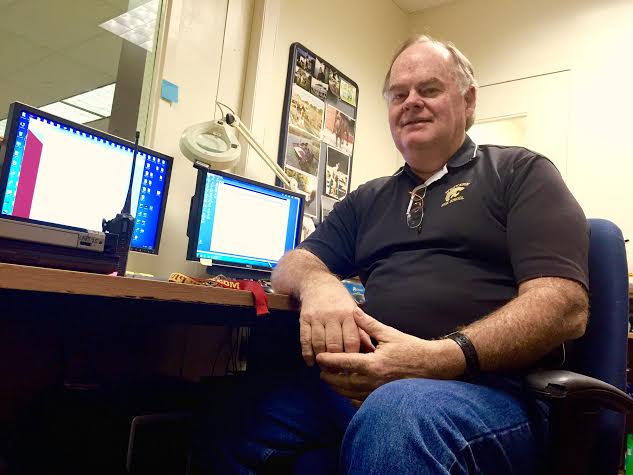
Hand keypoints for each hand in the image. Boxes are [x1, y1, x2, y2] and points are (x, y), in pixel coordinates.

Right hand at [299, 280, 374, 366]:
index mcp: (349, 314)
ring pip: (319, 343)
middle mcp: (333, 316)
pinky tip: (310, 362)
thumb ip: (361, 332)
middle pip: (334, 344)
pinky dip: (307, 353)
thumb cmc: (340, 301)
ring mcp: (317, 317)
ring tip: (325, 369)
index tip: (353, 369)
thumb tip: (372, 352)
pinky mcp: (304, 318)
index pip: (351, 340)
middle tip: (338, 373)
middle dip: (336, 361)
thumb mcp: (354, 312)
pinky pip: (305, 339)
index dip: (352, 357)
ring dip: (321, 359)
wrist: (318, 283)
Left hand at [317, 308, 464, 402]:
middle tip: (320, 370)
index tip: (318, 357)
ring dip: (338, 388)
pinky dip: (351, 396)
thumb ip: (369, 324)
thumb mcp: (389, 333)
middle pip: (343, 383)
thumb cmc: (411, 348)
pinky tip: (346, 390)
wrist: (432, 366)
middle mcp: (374, 381)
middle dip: (329, 377)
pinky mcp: (383, 397)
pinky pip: (361, 401)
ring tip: (330, 380)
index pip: (344, 364)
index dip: (329, 361)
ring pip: (350, 394)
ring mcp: (378, 392)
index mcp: (374, 364)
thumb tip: (354, 311)